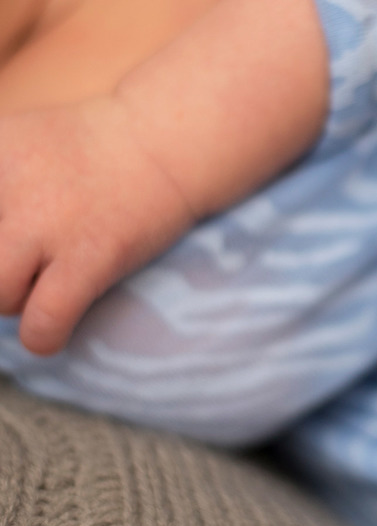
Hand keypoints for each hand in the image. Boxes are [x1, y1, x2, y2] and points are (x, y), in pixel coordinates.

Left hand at [0, 97, 194, 354]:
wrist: (165, 143)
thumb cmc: (90, 148)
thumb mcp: (12, 141)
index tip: (8, 245)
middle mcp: (6, 187)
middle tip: (16, 269)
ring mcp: (46, 224)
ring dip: (13, 300)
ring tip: (37, 289)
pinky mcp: (90, 256)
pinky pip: (44, 320)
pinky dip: (41, 337)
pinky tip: (48, 332)